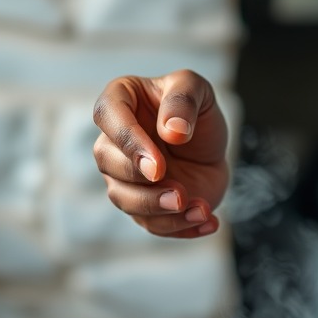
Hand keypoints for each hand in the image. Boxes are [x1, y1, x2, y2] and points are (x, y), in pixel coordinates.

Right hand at [92, 71, 228, 238]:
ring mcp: (123, 176)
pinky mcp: (141, 205)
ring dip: (160, 210)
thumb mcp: (198, 90)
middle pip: (108, 162)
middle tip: (179, 193)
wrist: (210, 149)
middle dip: (143, 184)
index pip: (107, 114)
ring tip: (199, 209)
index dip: (128, 141)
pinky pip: (151, 223)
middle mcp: (113, 141)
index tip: (156, 165)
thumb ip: (184, 100)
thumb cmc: (196, 111)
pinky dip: (180, 227)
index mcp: (120, 102)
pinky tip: (208, 221)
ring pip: (124, 199)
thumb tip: (171, 131)